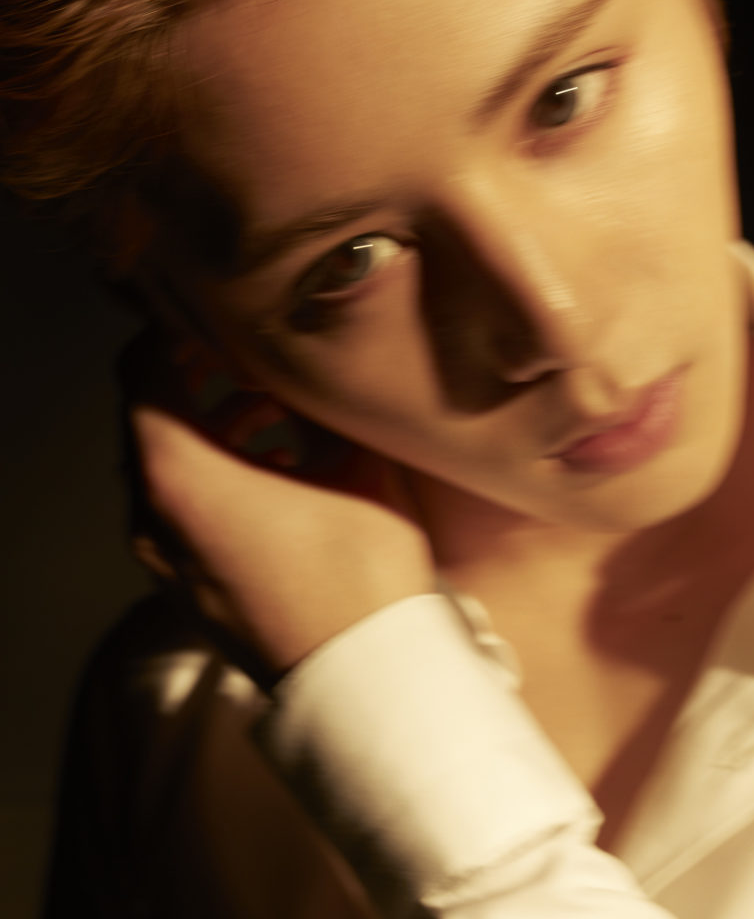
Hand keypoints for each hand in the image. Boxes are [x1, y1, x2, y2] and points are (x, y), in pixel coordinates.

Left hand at [126, 336, 435, 671]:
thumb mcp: (355, 466)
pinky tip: (272, 472)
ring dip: (207, 431)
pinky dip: (210, 477)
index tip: (215, 317)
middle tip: (248, 357)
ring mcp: (164, 560)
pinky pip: (178, 511)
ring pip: (165, 470)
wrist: (365, 682)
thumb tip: (313, 370)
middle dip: (193, 381)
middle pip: (149, 422)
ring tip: (269, 415)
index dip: (173, 334)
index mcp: (178, 476)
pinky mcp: (186, 589)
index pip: (143, 375)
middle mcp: (151, 518)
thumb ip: (320, 406)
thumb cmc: (359, 571)